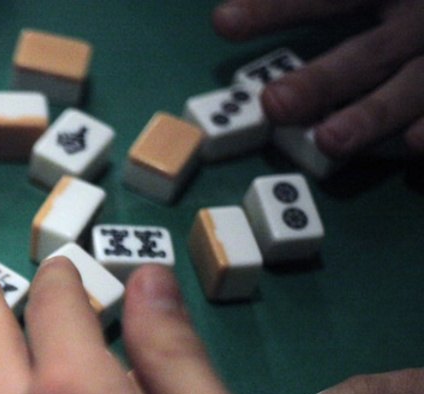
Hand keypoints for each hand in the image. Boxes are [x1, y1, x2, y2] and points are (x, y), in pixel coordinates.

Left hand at [213, 0, 423, 156]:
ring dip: (373, 114)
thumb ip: (315, 0)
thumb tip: (233, 9)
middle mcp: (420, 20)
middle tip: (275, 104)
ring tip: (330, 140)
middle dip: (322, 79)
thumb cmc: (411, 7)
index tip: (222, 22)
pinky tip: (414, 146)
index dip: (277, 8)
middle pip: (367, 53)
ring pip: (412, 87)